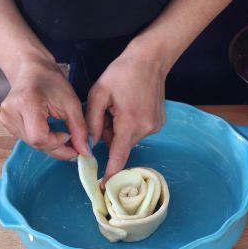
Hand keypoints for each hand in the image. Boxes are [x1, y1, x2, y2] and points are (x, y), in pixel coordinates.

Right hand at [0, 58, 89, 158]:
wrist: (31, 70)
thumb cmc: (51, 81)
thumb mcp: (71, 102)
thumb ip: (79, 128)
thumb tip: (84, 152)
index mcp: (25, 103)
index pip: (39, 137)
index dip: (57, 142)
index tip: (70, 135)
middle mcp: (10, 113)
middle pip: (36, 143)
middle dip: (58, 148)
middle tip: (74, 146)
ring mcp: (6, 119)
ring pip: (33, 144)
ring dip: (51, 145)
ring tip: (63, 135)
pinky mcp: (6, 123)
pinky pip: (28, 140)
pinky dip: (43, 140)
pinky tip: (51, 132)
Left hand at [86, 43, 166, 181]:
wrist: (150, 60)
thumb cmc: (121, 73)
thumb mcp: (98, 94)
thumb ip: (91, 122)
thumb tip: (89, 145)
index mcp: (129, 123)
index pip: (118, 156)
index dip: (110, 174)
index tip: (103, 188)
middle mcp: (145, 129)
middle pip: (120, 144)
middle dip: (109, 133)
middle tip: (108, 111)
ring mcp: (155, 127)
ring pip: (128, 138)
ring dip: (119, 128)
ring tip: (120, 105)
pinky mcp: (158, 123)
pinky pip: (137, 131)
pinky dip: (129, 124)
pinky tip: (130, 105)